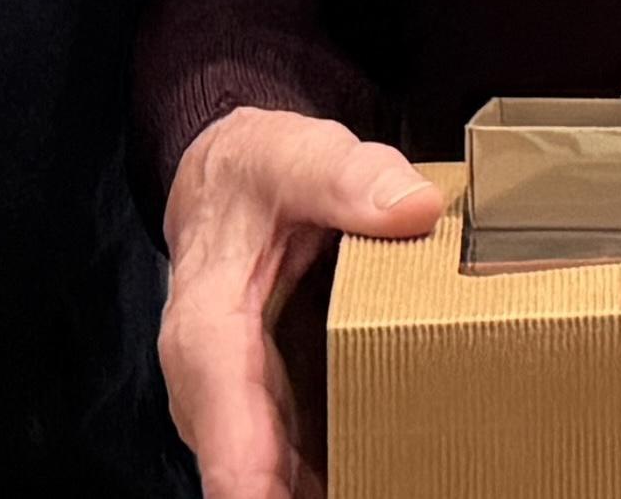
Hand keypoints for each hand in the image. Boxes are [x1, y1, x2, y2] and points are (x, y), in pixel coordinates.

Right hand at [160, 107, 444, 498]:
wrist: (228, 190)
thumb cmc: (256, 178)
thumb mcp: (296, 156)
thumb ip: (349, 177)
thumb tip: (413, 208)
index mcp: (207, 323)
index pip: (219, 400)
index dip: (243, 461)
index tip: (264, 497)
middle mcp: (212, 386)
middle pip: (249, 466)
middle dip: (290, 490)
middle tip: (369, 485)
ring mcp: (242, 411)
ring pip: (275, 478)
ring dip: (321, 488)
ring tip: (390, 480)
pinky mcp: (273, 419)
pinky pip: (299, 468)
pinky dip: (334, 478)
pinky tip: (389, 476)